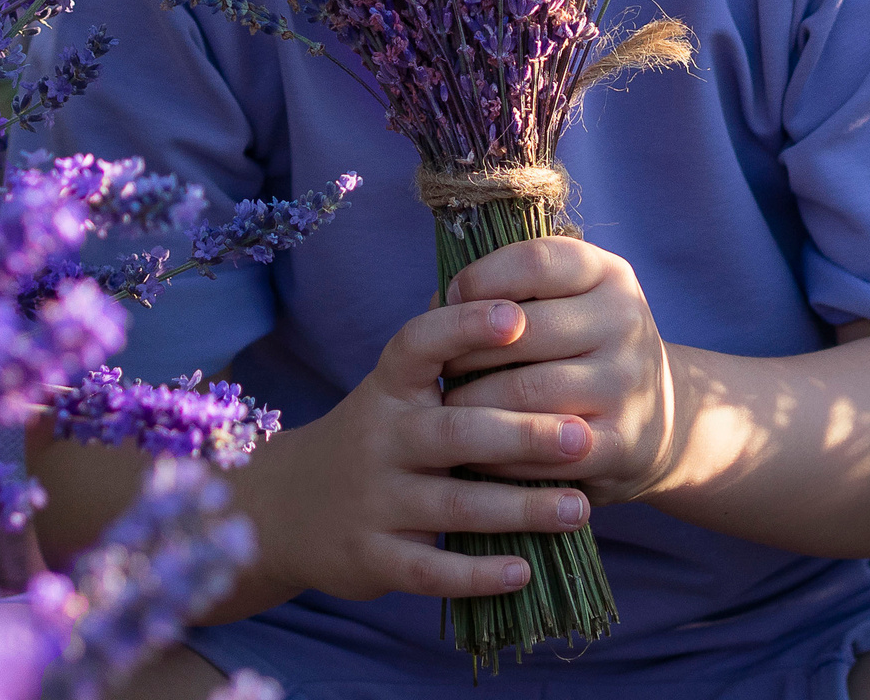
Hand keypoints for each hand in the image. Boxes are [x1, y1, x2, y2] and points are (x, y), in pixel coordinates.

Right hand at [232, 292, 598, 606]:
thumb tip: (526, 295)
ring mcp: (374, 500)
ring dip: (520, 508)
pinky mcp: (372, 558)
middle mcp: (380, 438)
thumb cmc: (377, 435)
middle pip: (455, 432)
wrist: (288, 508)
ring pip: (454, 504)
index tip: (517, 315)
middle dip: (522, 435)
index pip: (419, 343)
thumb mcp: (395, 388)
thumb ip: (447, 352)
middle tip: (582, 437)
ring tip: (579, 508)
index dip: (465, 327)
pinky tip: (523, 570)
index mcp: (389, 386)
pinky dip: (476, 574)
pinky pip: (430, 570)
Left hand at [440, 237, 680, 504]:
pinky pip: (540, 448)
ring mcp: (627, 382)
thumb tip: (439, 303)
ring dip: (473, 405)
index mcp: (608, 274)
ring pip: (525, 392)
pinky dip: (498, 454)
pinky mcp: (622, 441)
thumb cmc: (582, 349)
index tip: (452, 301)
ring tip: (446, 408)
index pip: (535, 262)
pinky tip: (475, 452)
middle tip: (438, 368)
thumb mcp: (566, 302)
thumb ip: (510, 292)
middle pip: (523, 331)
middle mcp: (626, 321)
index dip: (481, 279)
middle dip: (465, 351)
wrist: (654, 419)